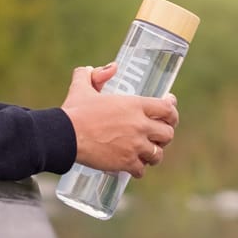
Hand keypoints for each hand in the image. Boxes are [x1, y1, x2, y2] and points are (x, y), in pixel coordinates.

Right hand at [60, 64, 178, 177]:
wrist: (65, 135)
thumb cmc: (75, 111)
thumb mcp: (83, 86)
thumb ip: (95, 74)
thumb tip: (111, 68)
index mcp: (134, 105)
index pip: (167, 108)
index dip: (172, 111)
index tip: (170, 110)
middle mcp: (140, 125)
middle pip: (168, 133)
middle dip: (164, 135)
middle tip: (157, 136)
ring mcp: (135, 146)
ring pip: (158, 154)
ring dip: (153, 154)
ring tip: (147, 153)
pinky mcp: (126, 163)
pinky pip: (141, 170)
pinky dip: (138, 169)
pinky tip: (134, 167)